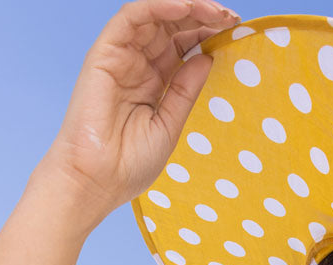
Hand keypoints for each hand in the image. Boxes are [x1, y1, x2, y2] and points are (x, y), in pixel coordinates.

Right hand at [39, 0, 240, 225]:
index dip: (207, 34)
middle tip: (231, 17)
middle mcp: (138, 66)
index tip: (235, 32)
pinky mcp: (104, 54)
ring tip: (215, 11)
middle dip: (202, 17)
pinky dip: (157, 7)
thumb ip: (186, 90)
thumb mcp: (170, 124)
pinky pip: (131, 18)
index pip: (182, 47)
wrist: (98, 180)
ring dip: (185, 8)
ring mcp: (121, 58)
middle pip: (171, 27)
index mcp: (154, 83)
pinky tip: (184, 7)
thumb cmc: (130, 163)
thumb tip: (207, 57)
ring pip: (154, 17)